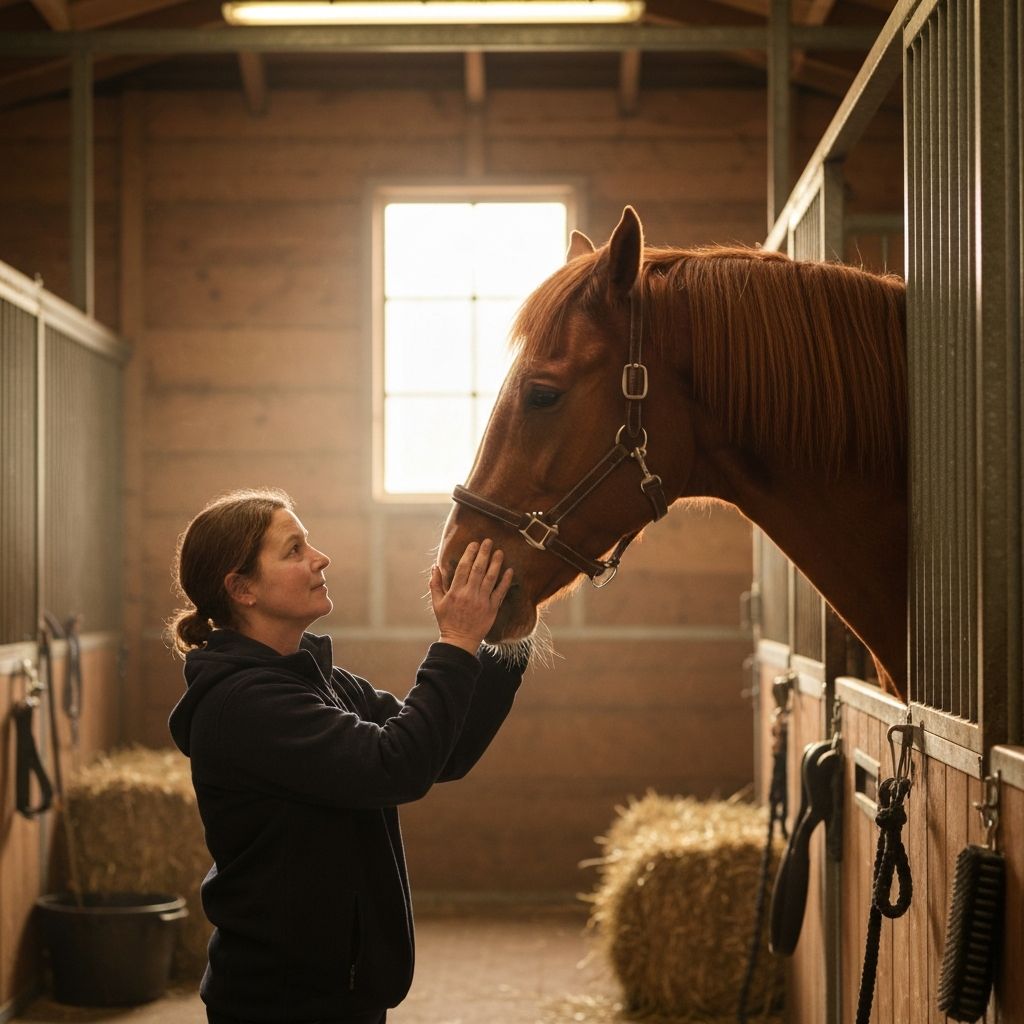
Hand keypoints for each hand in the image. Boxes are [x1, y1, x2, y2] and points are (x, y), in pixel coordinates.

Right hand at [428, 539, 513, 654]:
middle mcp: (469, 594)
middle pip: (478, 569)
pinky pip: (500, 592)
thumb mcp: (437, 603)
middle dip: (483, 553)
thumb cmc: (447, 621)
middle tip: (488, 541)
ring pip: (490, 578)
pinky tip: (510, 571)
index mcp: (455, 592)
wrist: (460, 641)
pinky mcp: (492, 609)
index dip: (469, 554)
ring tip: (500, 552)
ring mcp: (482, 601)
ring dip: (496, 563)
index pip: (463, 568)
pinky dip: (505, 581)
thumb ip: (435, 584)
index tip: (474, 544)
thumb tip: (435, 566)